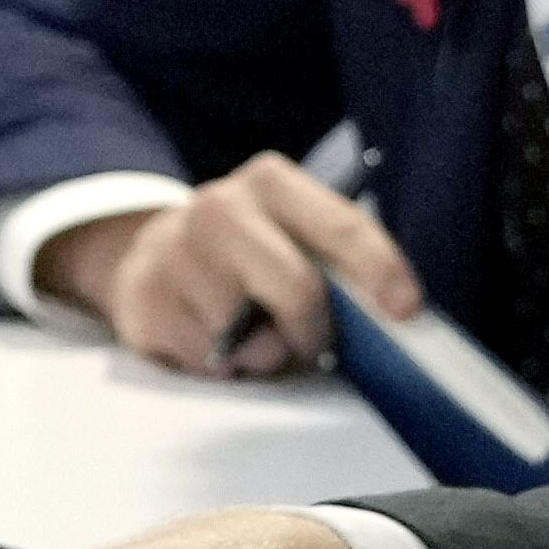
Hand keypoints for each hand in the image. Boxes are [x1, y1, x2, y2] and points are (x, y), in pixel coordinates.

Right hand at [37, 156, 429, 379]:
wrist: (150, 256)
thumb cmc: (247, 257)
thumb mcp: (292, 238)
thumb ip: (334, 266)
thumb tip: (389, 318)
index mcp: (272, 183)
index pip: (341, 226)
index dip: (380, 269)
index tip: (406, 310)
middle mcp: (220, 206)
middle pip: (297, 288)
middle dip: (314, 330)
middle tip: (313, 346)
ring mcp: (174, 250)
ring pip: (247, 336)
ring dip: (259, 354)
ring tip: (246, 335)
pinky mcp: (143, 296)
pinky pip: (206, 358)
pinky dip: (218, 365)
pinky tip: (209, 339)